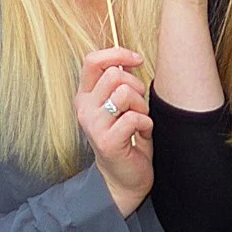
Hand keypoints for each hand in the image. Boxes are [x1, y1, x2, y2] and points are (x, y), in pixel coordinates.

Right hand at [77, 48, 152, 217]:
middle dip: (136, 85)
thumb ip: (120, 83)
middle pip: (114, 75)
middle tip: (139, 104)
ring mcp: (93, 125)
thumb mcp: (120, 105)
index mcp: (85, 96)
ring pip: (124, 93)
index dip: (117, 54)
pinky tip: (141, 134)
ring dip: (141, 106)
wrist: (124, 178)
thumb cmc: (126, 137)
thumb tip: (130, 58)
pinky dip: (146, 124)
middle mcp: (84, 108)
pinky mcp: (107, 141)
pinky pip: (134, 118)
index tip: (137, 60)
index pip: (92, 61)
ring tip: (140, 120)